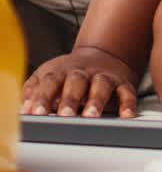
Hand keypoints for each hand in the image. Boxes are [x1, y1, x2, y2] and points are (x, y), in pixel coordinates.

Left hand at [21, 47, 138, 118]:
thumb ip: (34, 92)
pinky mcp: (122, 84)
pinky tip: (126, 116)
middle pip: (76, 82)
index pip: (50, 81)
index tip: (37, 113)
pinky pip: (127, 93)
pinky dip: (127, 104)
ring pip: (101, 85)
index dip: (43, 97)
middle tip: (64, 116)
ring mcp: (103, 76)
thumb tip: (23, 109)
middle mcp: (83, 72)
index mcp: (61, 71)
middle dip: (70, 99)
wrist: (103, 55)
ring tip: (91, 116)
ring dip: (96, 100)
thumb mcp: (48, 76)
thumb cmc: (69, 74)